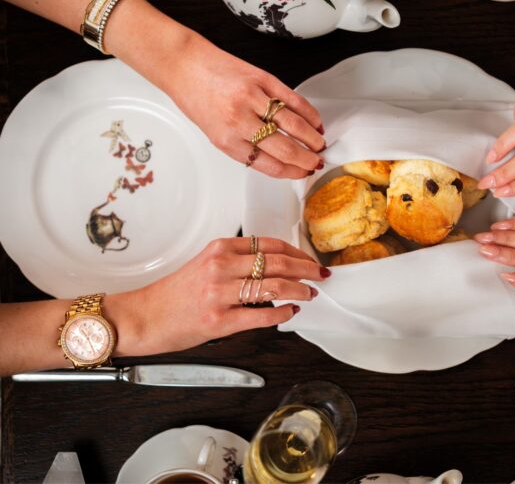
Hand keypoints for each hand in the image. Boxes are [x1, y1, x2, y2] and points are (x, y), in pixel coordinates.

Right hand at [106, 237, 328, 356]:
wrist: (143, 318)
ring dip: (299, 290)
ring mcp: (220, 294)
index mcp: (220, 249)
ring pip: (275, 287)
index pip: (270, 244)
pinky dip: (283, 314)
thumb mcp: (205, 265)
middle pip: (278, 262)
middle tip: (320, 274)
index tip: (309, 259)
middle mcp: (221, 267)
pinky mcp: (220, 321)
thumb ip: (236, 262)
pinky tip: (290, 313)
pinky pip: (262, 316)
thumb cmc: (174, 295)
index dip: (297, 252)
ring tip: (309, 294)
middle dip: (306, 269)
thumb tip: (275, 268)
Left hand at [167, 37, 324, 178]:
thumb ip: (245, 144)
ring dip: (312, 138)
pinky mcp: (261, 79)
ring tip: (319, 144)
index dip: (292, 172)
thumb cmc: (197, 98)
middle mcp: (239, 120)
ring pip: (294, 125)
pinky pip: (293, 99)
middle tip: (316, 161)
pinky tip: (315, 122)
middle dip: (306, 159)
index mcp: (227, 140)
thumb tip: (279, 158)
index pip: (269, 165)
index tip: (302, 173)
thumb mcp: (215, 132)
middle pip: (285, 148)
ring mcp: (252, 98)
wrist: (184, 64)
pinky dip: (309, 113)